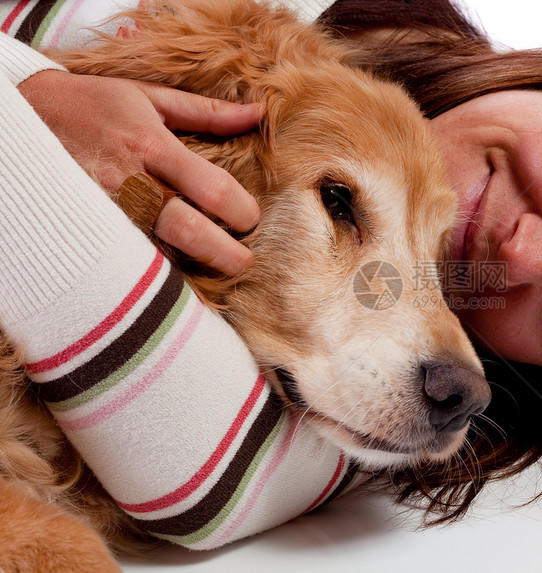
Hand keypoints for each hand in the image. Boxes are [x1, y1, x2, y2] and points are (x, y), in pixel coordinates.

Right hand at [18, 70, 261, 274]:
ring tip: (215, 270)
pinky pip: (128, 258)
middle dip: (225, 254)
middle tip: (244, 263)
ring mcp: (105, 210)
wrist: (19, 117)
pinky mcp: (87, 228)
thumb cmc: (92, 105)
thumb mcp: (148, 98)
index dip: (242, 210)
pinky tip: (175, 281)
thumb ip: (207, 112)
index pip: (211, 188)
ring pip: (157, 252)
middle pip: (188, 230)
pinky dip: (154, 272)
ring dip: (193, 267)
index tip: (251, 218)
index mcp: (151, 146)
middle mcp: (129, 182)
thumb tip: (259, 113)